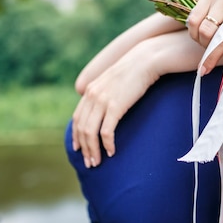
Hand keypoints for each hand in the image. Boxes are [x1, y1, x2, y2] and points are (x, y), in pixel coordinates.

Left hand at [71, 43, 160, 166]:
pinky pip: (107, 131)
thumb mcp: (114, 80)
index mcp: (91, 90)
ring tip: (98, 162)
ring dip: (93, 150)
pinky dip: (107, 144)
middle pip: (82, 128)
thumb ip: (106, 92)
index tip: (79, 149)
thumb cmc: (135, 71)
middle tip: (90, 163)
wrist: (146, 60)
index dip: (76, 136)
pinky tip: (112, 152)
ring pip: (91, 132)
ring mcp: (103, 101)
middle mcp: (93, 96)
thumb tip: (108, 107)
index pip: (77, 118)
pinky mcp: (116, 106)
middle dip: (84, 148)